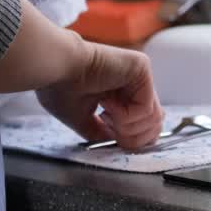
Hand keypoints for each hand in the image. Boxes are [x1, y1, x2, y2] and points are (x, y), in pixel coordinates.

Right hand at [36, 40, 163, 149]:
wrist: (55, 67)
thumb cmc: (59, 86)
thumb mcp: (82, 118)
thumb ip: (102, 131)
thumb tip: (118, 144)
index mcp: (122, 93)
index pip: (146, 125)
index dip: (133, 141)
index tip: (111, 137)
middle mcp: (134, 83)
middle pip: (155, 125)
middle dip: (133, 139)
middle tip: (111, 131)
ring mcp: (140, 75)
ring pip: (154, 119)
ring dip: (127, 128)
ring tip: (106, 115)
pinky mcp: (141, 68)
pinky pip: (147, 108)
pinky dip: (126, 117)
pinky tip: (108, 104)